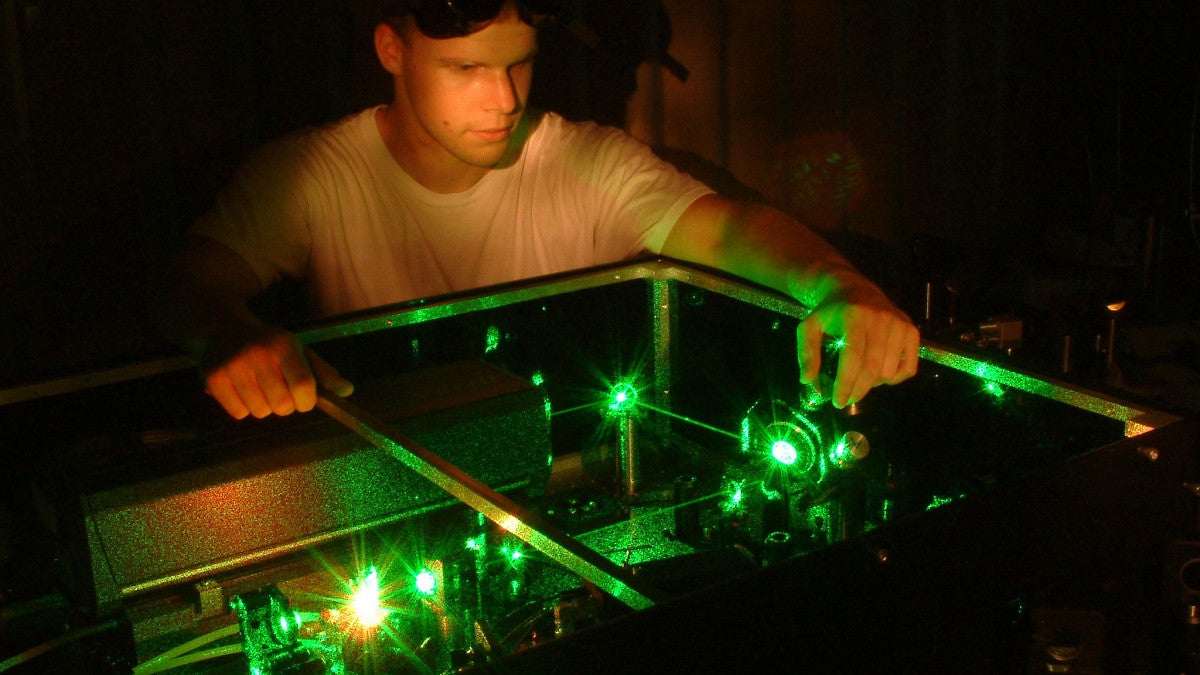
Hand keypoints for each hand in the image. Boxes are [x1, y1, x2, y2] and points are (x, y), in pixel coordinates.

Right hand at [200, 326, 353, 418]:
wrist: (224, 329)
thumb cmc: (270, 345)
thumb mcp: (299, 351)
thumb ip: (323, 373)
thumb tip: (347, 391)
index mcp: (284, 345)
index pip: (303, 385)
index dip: (307, 401)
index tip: (304, 400)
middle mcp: (258, 354)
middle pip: (282, 405)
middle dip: (286, 406)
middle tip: (280, 392)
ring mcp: (234, 366)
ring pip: (260, 412)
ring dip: (265, 407)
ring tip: (260, 389)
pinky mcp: (214, 379)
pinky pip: (239, 414)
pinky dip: (244, 409)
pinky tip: (243, 391)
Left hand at [796, 286, 918, 408]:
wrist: (853, 288)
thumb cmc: (830, 312)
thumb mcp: (809, 327)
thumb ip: (807, 353)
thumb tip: (807, 380)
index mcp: (855, 316)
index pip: (853, 358)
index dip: (846, 384)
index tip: (837, 401)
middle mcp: (881, 318)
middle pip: (873, 368)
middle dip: (858, 390)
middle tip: (845, 400)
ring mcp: (900, 324)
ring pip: (889, 371)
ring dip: (873, 385)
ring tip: (858, 381)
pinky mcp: (911, 330)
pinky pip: (908, 367)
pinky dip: (894, 379)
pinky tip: (878, 376)